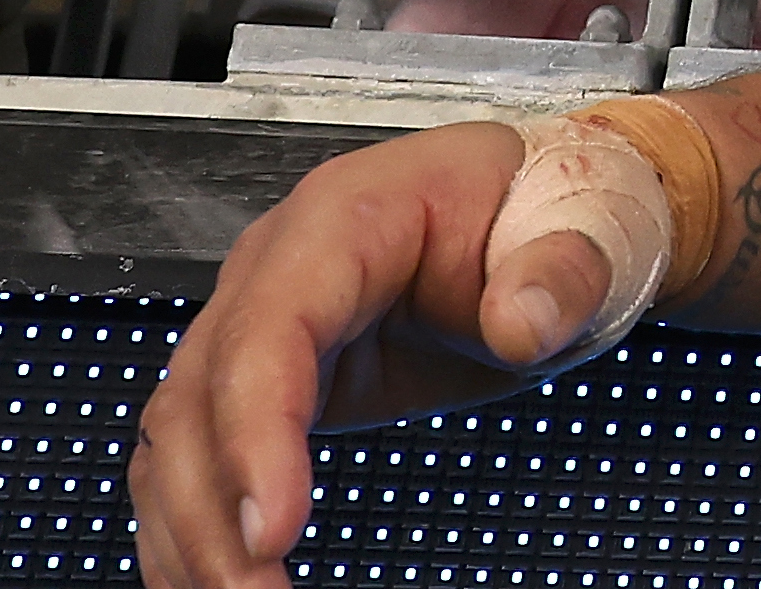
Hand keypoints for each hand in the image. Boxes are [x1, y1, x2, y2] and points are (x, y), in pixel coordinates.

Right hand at [131, 121, 601, 584]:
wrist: (536, 209)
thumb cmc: (544, 208)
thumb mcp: (582, 224)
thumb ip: (562, 270)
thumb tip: (521, 323)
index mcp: (346, 218)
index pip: (270, 330)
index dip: (257, 435)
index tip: (274, 530)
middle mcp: (277, 269)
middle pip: (199, 399)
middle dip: (215, 513)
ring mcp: (257, 324)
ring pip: (177, 439)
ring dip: (193, 533)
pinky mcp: (261, 379)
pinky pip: (196, 455)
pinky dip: (192, 526)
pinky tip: (215, 578)